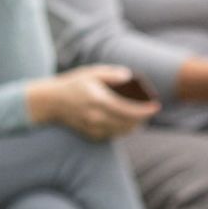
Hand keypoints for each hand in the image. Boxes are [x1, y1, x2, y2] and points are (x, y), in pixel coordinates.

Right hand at [28, 65, 156, 139]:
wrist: (51, 102)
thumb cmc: (74, 83)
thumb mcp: (92, 73)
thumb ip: (112, 75)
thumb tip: (130, 77)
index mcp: (99, 100)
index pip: (128, 110)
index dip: (145, 110)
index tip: (156, 107)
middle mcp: (96, 117)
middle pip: (128, 123)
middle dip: (142, 118)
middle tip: (150, 110)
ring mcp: (93, 128)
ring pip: (122, 132)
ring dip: (134, 125)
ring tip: (140, 117)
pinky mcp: (90, 135)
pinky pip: (112, 135)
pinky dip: (122, 129)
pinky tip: (124, 122)